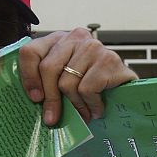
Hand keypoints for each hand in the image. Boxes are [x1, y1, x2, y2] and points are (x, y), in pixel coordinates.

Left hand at [18, 28, 137, 125]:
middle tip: (53, 119)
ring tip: (83, 113)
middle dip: (50, 99)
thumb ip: (48, 83)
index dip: (28, 77)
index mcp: (58, 39)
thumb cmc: (91, 86)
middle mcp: (75, 37)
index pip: (31, 52)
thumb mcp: (65, 80)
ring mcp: (93, 46)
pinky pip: (87, 89)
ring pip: (68, 83)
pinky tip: (97, 109)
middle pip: (48, 69)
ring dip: (75, 105)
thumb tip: (33, 102)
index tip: (35, 98)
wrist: (128, 90)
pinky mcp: (108, 59)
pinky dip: (91, 105)